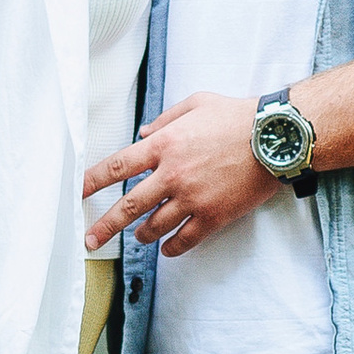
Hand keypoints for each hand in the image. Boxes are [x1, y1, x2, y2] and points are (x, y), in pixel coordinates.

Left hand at [83, 92, 272, 256]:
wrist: (275, 138)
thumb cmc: (237, 117)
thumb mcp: (196, 104)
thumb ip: (165, 118)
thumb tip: (143, 133)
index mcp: (164, 146)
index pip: (117, 167)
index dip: (92, 181)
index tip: (77, 193)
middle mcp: (172, 175)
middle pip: (128, 206)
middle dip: (105, 226)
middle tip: (90, 241)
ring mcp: (192, 198)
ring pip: (154, 226)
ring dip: (142, 235)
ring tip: (138, 238)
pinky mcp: (213, 216)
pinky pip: (184, 240)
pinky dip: (172, 248)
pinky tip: (166, 249)